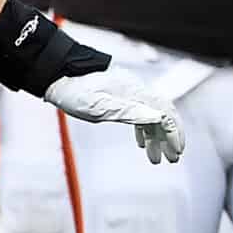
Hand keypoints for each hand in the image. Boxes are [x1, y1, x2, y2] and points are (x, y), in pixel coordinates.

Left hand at [45, 70, 185, 164]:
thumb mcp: (98, 106)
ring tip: (156, 158)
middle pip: (162, 115)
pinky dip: (143, 131)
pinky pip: (139, 114)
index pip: (165, 113)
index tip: (177, 151)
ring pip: (150, 117)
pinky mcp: (120, 97)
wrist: (56, 74)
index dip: (174, 133)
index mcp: (135, 93)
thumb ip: (128, 112)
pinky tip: (140, 143)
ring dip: (156, 138)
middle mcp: (136, 92)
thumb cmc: (74, 91)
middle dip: (170, 138)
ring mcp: (129, 94)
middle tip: (173, 158)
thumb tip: (157, 117)